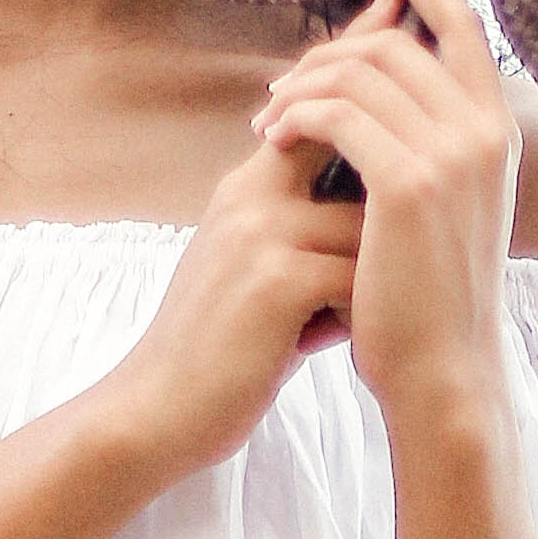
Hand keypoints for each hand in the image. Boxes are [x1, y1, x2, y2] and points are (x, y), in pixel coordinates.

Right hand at [109, 133, 365, 478]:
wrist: (156, 409)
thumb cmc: (216, 347)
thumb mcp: (247, 269)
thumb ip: (295, 232)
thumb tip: (372, 218)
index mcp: (242, 188)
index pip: (321, 130)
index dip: (363, 168)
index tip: (376, 222)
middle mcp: (249, 195)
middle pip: (355, 167)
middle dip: (381, 219)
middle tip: (375, 272)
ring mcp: (261, 234)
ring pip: (366, 227)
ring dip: (372, 275)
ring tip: (344, 317)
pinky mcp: (278, 282)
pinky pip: (357, 276)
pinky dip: (358, 313)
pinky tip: (331, 342)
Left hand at [250, 0, 520, 449]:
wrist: (443, 375)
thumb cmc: (429, 300)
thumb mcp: (444, 210)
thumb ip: (429, 143)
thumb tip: (379, 89)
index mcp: (498, 131)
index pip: (461, 22)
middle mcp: (486, 131)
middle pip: (393, 45)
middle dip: (327, 56)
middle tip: (279, 92)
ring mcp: (453, 154)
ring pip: (359, 74)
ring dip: (301, 88)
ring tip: (267, 122)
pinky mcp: (411, 183)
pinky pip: (337, 114)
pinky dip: (297, 116)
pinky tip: (272, 140)